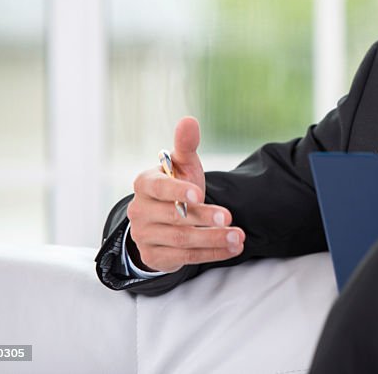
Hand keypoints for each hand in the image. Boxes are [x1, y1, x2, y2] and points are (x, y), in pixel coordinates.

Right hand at [126, 116, 243, 272]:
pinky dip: (211, 253)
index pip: (158, 187)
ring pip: (182, 241)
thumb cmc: (178, 185)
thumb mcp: (182, 165)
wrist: (165, 219)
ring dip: (213, 239)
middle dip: (204, 217)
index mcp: (144, 184)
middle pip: (174, 218)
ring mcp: (145, 236)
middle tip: (230, 217)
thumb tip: (189, 120)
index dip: (177, 191)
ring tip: (238, 236)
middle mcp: (139, 211)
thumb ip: (186, 145)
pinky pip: (185, 257)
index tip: (199, 194)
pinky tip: (232, 248)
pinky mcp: (155, 257)